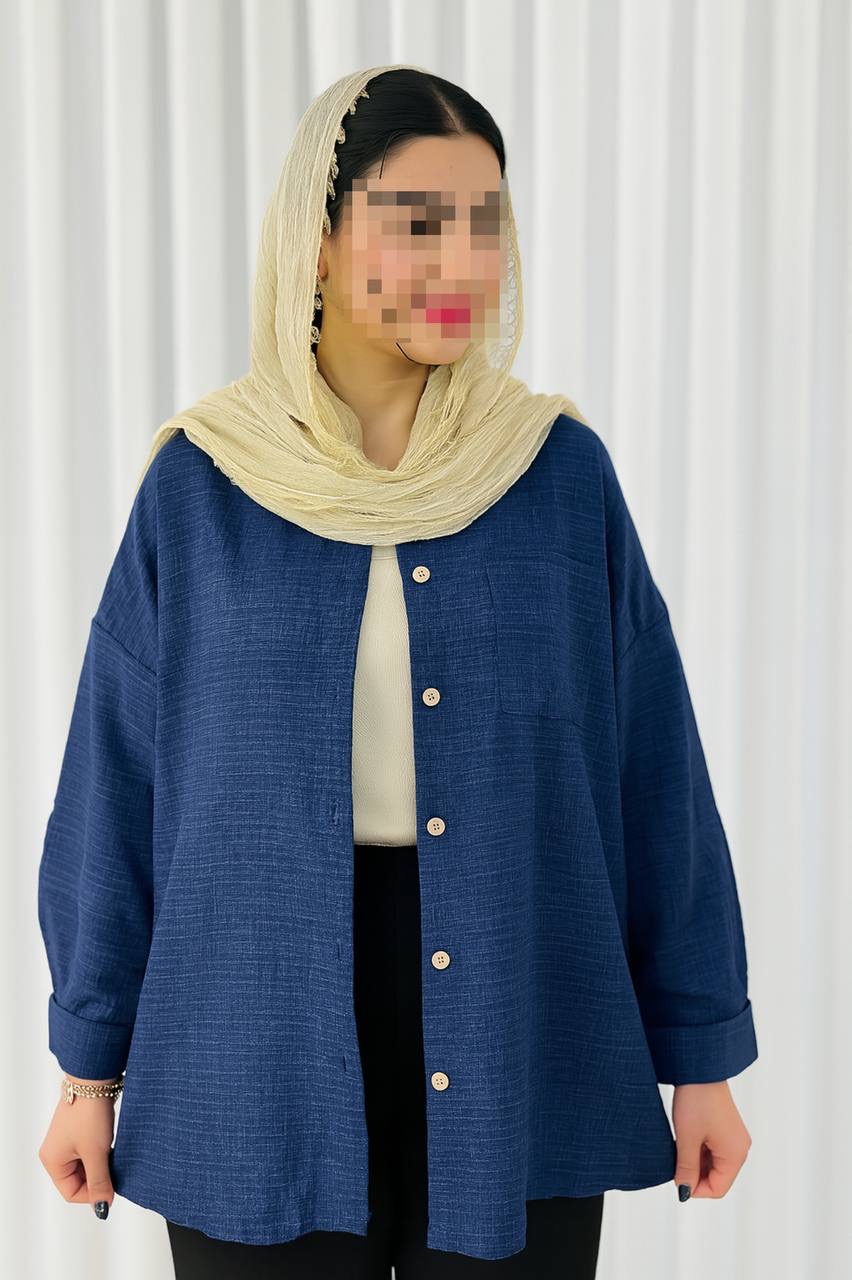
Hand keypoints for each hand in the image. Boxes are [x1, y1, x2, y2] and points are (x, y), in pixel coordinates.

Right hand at [38, 1076, 118, 1218]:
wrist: (94, 1079)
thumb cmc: (89, 1114)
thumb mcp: (96, 1153)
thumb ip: (99, 1182)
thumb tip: (103, 1209)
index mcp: (52, 1161)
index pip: (71, 1193)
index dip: (93, 1194)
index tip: (112, 1188)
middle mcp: (55, 1152)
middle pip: (78, 1180)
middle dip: (97, 1178)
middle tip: (114, 1169)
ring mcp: (66, 1141)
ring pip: (85, 1165)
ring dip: (100, 1164)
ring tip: (112, 1154)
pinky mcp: (77, 1130)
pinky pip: (88, 1151)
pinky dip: (100, 1152)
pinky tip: (110, 1144)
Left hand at [672, 1080, 751, 1198]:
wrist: (700, 1068)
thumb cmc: (696, 1101)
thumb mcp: (687, 1139)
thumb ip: (686, 1169)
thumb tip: (684, 1192)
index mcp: (735, 1155)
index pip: (718, 1188)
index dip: (695, 1189)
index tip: (676, 1179)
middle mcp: (739, 1148)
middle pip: (717, 1177)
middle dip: (695, 1175)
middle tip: (675, 1162)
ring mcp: (733, 1137)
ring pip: (714, 1164)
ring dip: (695, 1162)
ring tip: (679, 1147)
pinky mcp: (726, 1128)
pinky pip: (714, 1150)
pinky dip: (699, 1150)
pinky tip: (684, 1140)